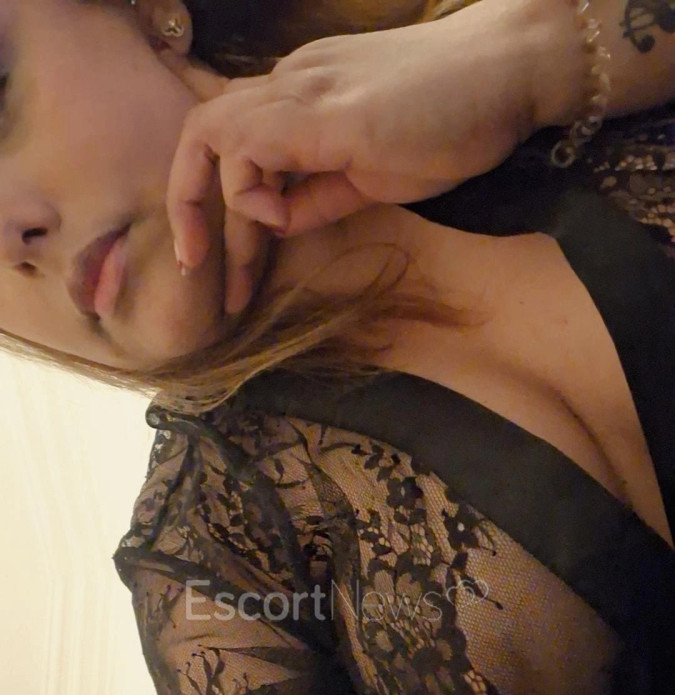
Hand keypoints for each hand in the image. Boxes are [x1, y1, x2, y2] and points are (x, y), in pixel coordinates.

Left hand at [162, 0, 543, 314]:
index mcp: (303, 95)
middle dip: (188, 207)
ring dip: (210, 211)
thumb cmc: (457, 117)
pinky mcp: (321, 111)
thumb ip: (320, 193)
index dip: (214, 201)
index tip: (222, 261)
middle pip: (202, 132)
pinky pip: (247, 147)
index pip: (233, 140)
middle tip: (196, 269)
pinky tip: (282, 222)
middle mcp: (290, 82)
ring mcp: (302, 89)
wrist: (510, 70)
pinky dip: (250, 194)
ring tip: (233, 270)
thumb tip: (280, 222)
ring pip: (210, 134)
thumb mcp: (374, 172)